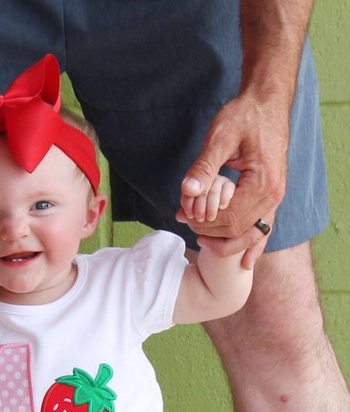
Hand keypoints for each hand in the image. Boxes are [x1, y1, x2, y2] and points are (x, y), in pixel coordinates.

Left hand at [177, 90, 287, 266]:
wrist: (266, 103)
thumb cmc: (242, 117)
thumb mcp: (219, 137)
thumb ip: (204, 167)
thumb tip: (187, 191)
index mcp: (263, 183)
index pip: (229, 219)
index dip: (203, 222)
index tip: (181, 214)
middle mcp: (274, 195)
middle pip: (237, 230)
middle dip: (208, 230)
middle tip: (183, 220)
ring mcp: (275, 197)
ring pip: (250, 233)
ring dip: (224, 240)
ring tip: (199, 238)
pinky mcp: (271, 196)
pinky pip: (263, 227)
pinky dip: (253, 246)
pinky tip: (244, 263)